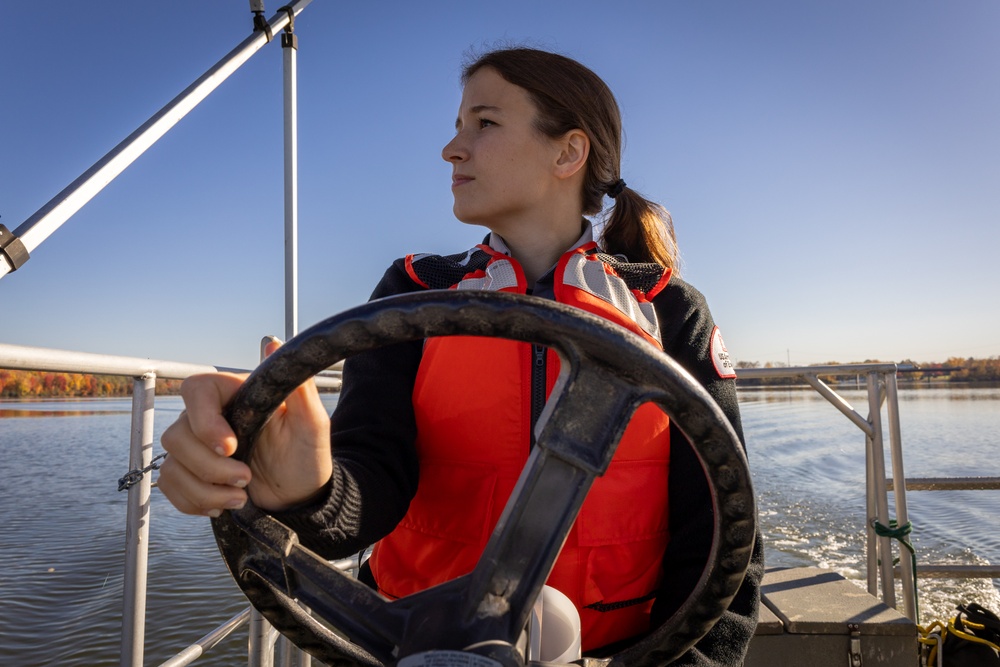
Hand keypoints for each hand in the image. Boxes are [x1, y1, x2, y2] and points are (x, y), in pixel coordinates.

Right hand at [158, 344, 331, 515]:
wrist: (301, 494)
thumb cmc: (307, 455)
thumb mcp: (312, 424)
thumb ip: (299, 388)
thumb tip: (277, 345)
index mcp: (236, 395)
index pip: (196, 389)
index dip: (204, 421)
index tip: (231, 447)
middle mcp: (210, 416)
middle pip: (177, 435)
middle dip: (211, 467)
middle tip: (247, 479)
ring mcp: (196, 445)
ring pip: (172, 464)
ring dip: (204, 489)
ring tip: (240, 497)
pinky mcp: (190, 471)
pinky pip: (170, 485)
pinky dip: (194, 501)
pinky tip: (222, 504)